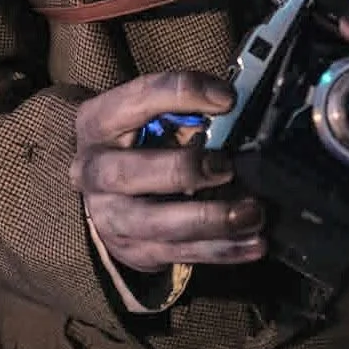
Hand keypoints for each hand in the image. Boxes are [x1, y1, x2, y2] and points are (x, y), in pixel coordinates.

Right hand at [70, 71, 266, 272]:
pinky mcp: (133, 250)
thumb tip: (233, 106)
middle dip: (182, 170)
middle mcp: (94, 170)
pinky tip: (254, 243)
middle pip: (130, 173)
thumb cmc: (141, 141)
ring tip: (252, 213)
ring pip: (155, 224)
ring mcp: (110, 216)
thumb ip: (185, 110)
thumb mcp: (150, 115)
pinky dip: (221, 250)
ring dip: (209, 219)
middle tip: (225, 167)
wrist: (108, 192)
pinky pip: (178, 253)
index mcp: (99, 122)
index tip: (227, 100)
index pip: (138, 99)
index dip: (183, 94)